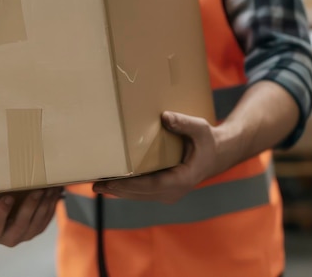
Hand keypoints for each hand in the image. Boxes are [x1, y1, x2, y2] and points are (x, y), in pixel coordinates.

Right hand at [0, 187, 62, 246]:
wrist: (6, 206)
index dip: (1, 212)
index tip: (8, 197)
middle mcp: (9, 238)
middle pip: (21, 225)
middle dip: (30, 207)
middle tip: (37, 191)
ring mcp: (25, 236)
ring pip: (37, 222)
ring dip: (44, 204)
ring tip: (49, 188)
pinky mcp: (38, 230)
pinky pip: (46, 219)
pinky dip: (51, 205)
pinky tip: (55, 191)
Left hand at [93, 112, 221, 203]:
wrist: (216, 155)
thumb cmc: (207, 140)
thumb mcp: (200, 128)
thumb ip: (183, 123)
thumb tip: (164, 116)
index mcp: (183, 179)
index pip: (152, 186)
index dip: (130, 186)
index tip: (112, 183)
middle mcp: (175, 191)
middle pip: (141, 194)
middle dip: (117, 190)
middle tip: (94, 185)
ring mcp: (169, 194)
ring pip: (139, 195)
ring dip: (118, 191)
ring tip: (96, 186)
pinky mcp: (164, 192)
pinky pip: (142, 193)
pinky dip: (126, 189)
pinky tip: (111, 184)